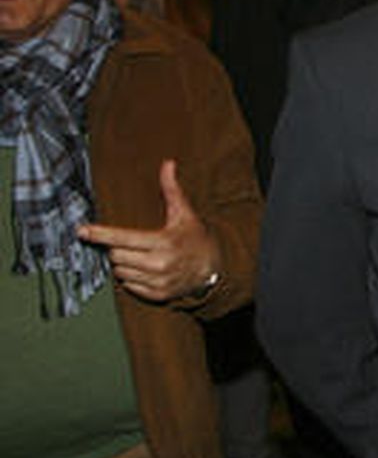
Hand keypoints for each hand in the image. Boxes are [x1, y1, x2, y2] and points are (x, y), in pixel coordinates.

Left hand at [79, 159, 218, 303]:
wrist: (215, 268)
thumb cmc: (196, 238)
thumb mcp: (185, 213)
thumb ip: (172, 190)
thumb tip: (168, 164)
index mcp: (163, 242)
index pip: (122, 238)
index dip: (100, 234)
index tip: (82, 231)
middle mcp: (159, 264)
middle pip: (116, 255)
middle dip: (117, 248)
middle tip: (131, 243)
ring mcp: (158, 281)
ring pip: (120, 272)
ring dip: (123, 263)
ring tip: (140, 256)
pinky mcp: (157, 294)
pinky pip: (129, 286)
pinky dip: (132, 277)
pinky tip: (145, 270)